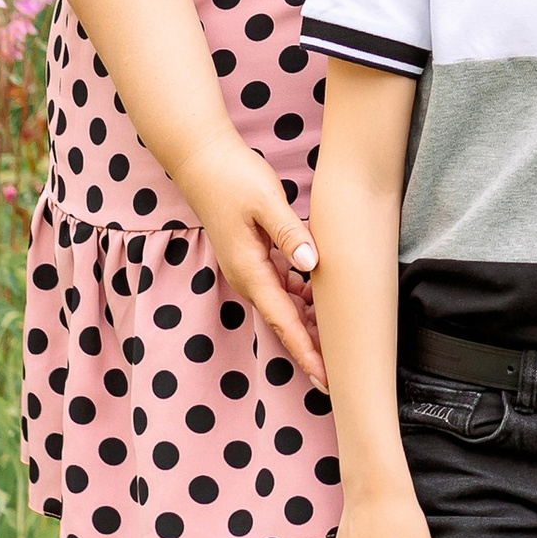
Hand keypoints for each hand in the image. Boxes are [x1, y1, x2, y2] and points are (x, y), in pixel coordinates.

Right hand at [186, 136, 323, 373]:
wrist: (201, 160)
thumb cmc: (233, 177)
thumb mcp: (267, 201)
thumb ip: (290, 233)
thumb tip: (312, 265)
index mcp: (250, 270)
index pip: (285, 320)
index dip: (306, 350)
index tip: (324, 377)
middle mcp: (247, 277)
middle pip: (284, 323)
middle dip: (308, 350)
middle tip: (336, 376)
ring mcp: (248, 269)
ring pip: (283, 307)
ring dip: (307, 325)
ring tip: (334, 344)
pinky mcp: (252, 257)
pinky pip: (280, 288)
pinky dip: (300, 299)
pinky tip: (319, 296)